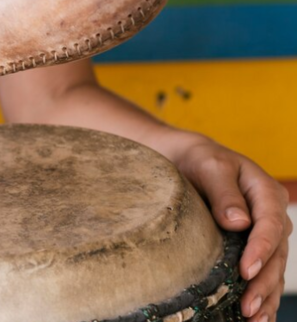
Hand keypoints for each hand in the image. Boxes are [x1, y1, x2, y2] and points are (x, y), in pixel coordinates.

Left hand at [169, 138, 291, 321]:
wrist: (187, 159)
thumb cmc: (199, 160)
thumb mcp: (210, 167)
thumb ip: (224, 193)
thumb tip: (239, 223)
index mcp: (265, 192)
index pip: (271, 224)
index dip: (261, 249)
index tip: (246, 271)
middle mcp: (270, 215)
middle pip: (275, 253)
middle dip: (263, 282)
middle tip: (248, 307)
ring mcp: (263, 233)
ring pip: (272, 269)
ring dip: (266, 296)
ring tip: (255, 320)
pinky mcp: (250, 246)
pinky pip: (262, 273)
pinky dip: (262, 295)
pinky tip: (257, 318)